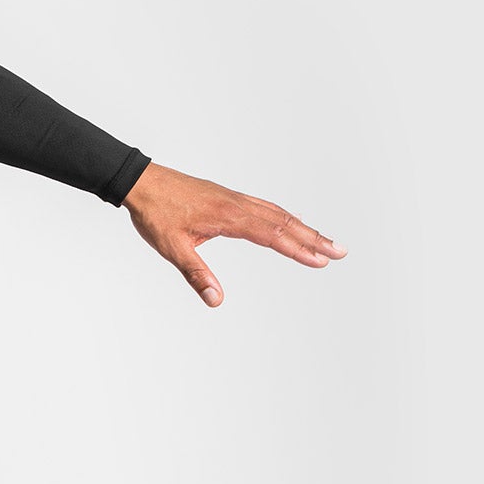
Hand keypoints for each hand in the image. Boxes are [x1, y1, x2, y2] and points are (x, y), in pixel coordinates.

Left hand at [121, 162, 346, 306]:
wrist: (142, 183)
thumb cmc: (156, 214)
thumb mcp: (172, 249)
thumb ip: (196, 274)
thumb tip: (216, 300)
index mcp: (229, 217)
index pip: (272, 235)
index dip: (298, 249)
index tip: (320, 260)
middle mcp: (238, 205)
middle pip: (284, 222)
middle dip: (314, 238)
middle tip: (340, 252)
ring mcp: (235, 199)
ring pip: (278, 213)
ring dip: (303, 227)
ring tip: (324, 241)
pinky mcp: (229, 198)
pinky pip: (265, 207)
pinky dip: (284, 217)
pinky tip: (290, 223)